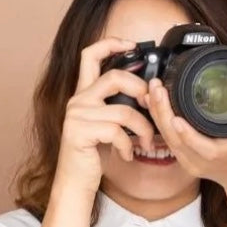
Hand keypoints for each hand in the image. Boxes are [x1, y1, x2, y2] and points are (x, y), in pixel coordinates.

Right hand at [53, 37, 151, 196]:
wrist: (75, 182)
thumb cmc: (93, 154)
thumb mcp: (106, 125)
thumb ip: (116, 105)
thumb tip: (147, 93)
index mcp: (83, 94)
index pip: (90, 55)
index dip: (110, 43)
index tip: (131, 45)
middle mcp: (77, 100)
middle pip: (116, 77)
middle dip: (141, 90)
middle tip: (151, 106)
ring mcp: (77, 116)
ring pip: (124, 110)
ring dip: (143, 129)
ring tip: (146, 143)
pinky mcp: (80, 133)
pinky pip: (117, 132)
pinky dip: (129, 146)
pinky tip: (128, 155)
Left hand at [145, 69, 226, 200]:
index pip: (205, 148)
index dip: (188, 135)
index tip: (176, 118)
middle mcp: (205, 161)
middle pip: (177, 141)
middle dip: (163, 113)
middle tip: (158, 88)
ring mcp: (193, 163)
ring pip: (168, 140)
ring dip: (157, 114)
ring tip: (152, 90)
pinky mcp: (185, 162)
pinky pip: (168, 141)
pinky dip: (158, 122)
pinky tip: (152, 104)